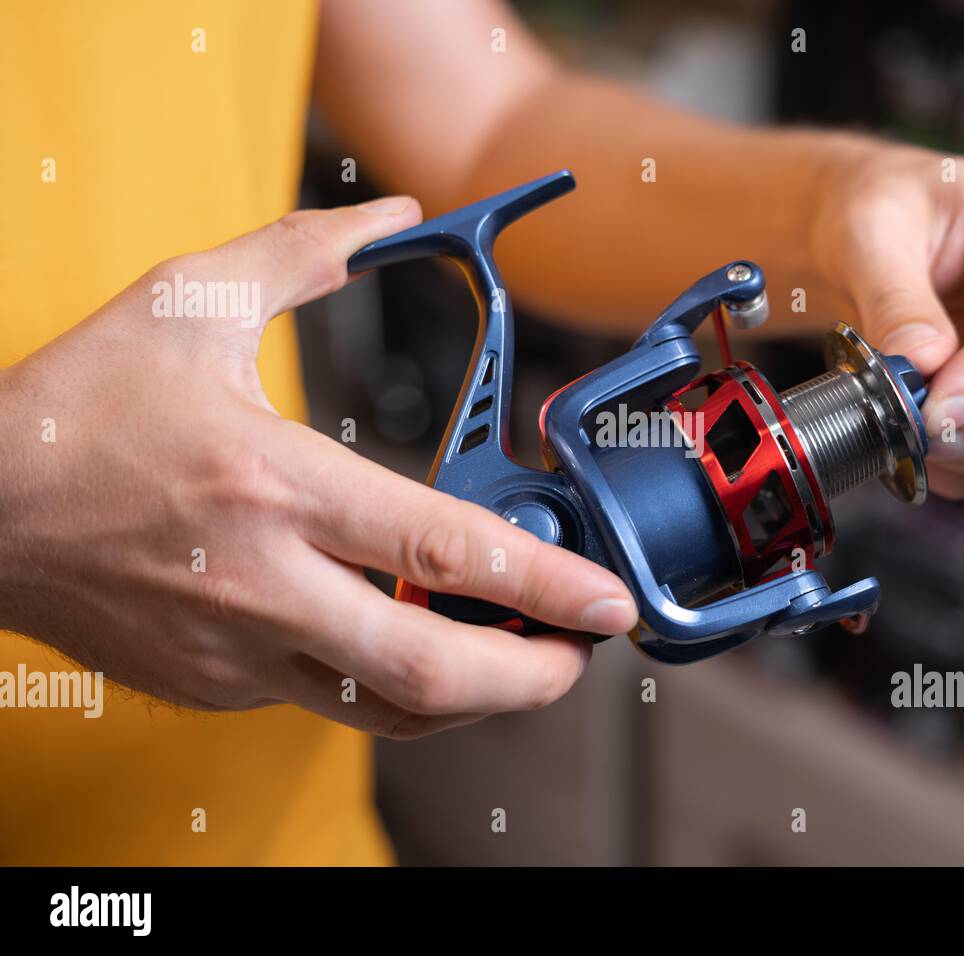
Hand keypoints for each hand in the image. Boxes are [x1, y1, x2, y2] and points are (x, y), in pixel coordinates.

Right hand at [0, 198, 637, 736]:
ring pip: (385, 709)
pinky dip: (385, 679)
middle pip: (429, 670)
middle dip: (528, 679)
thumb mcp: (188, 299)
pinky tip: (403, 635)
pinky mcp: (216, 683)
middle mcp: (264, 583)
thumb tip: (390, 215)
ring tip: (515, 657)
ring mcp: (236, 648)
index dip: (544, 586)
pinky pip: (326, 698)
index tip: (607, 602)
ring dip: (469, 696)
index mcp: (276, 486)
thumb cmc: (78, 408)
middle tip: (577, 655)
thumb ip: (302, 250)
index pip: (443, 551)